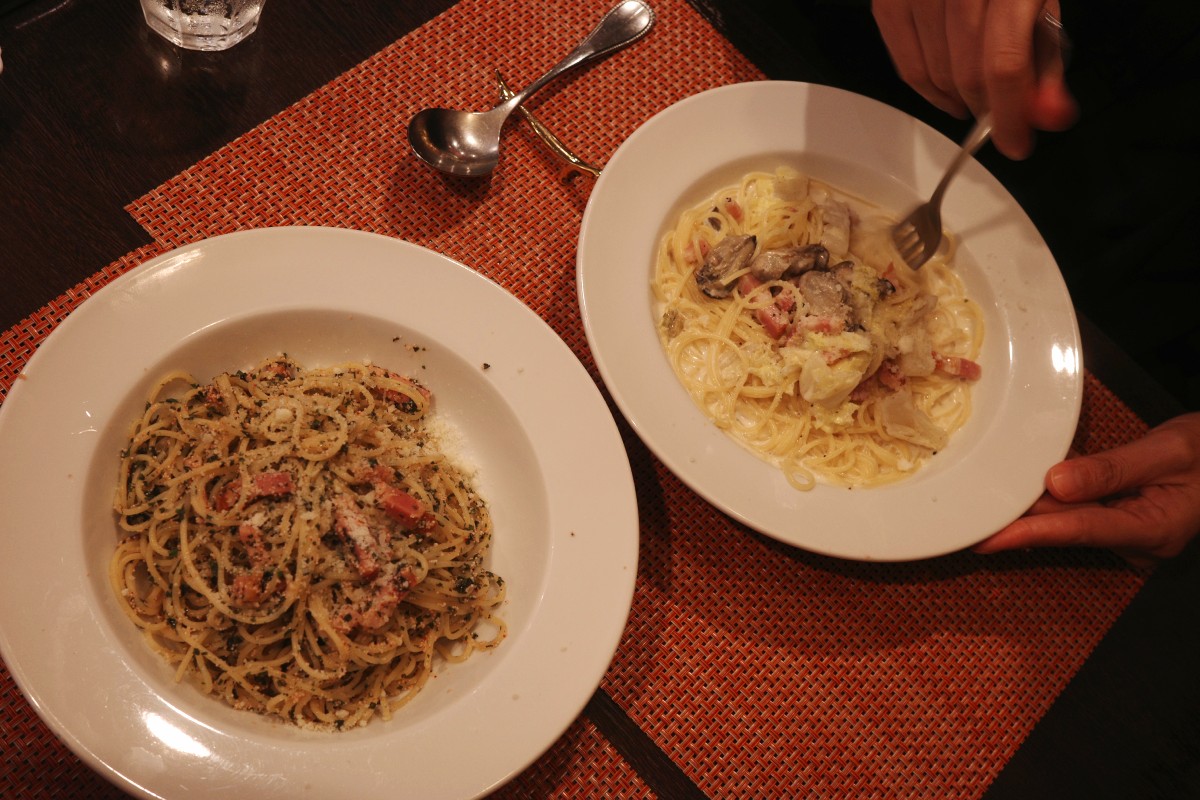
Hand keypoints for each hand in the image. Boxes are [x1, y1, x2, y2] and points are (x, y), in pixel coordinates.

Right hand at [871, 0, 1076, 158]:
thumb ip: (1046, 58)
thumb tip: (1048, 114)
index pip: (1004, 65)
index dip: (1008, 114)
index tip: (1015, 142)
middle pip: (966, 74)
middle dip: (985, 105)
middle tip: (997, 109)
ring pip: (933, 75)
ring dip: (956, 97)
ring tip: (973, 91)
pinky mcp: (889, 1)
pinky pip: (905, 65)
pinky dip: (926, 85)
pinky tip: (945, 85)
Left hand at [974, 413, 1199, 564]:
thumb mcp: (1168, 452)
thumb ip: (1112, 469)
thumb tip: (1057, 482)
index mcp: (1153, 529)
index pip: (1078, 530)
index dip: (1030, 532)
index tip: (990, 538)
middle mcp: (1136, 540)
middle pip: (1066, 526)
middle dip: (1018, 518)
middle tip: (970, 514)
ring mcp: (1128, 533)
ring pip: (1068, 517)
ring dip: (1031, 505)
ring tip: (984, 501)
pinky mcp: (1120, 519)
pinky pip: (1079, 508)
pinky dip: (1053, 496)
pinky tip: (1021, 486)